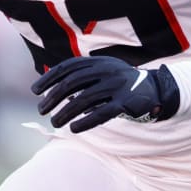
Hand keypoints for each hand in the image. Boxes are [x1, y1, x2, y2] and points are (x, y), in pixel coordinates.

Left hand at [31, 55, 179, 132]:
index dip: (49, 78)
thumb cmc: (121, 84)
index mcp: (98, 62)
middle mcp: (106, 70)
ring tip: (55, 123)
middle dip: (53, 97)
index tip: (35, 91)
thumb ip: (82, 78)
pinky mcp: (126, 102)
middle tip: (42, 110)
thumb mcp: (102, 73)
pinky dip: (86, 121)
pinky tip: (74, 129)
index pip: (67, 67)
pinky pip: (102, 113)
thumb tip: (52, 91)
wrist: (155, 90)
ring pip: (84, 100)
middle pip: (72, 83)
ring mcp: (117, 86)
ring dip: (66, 113)